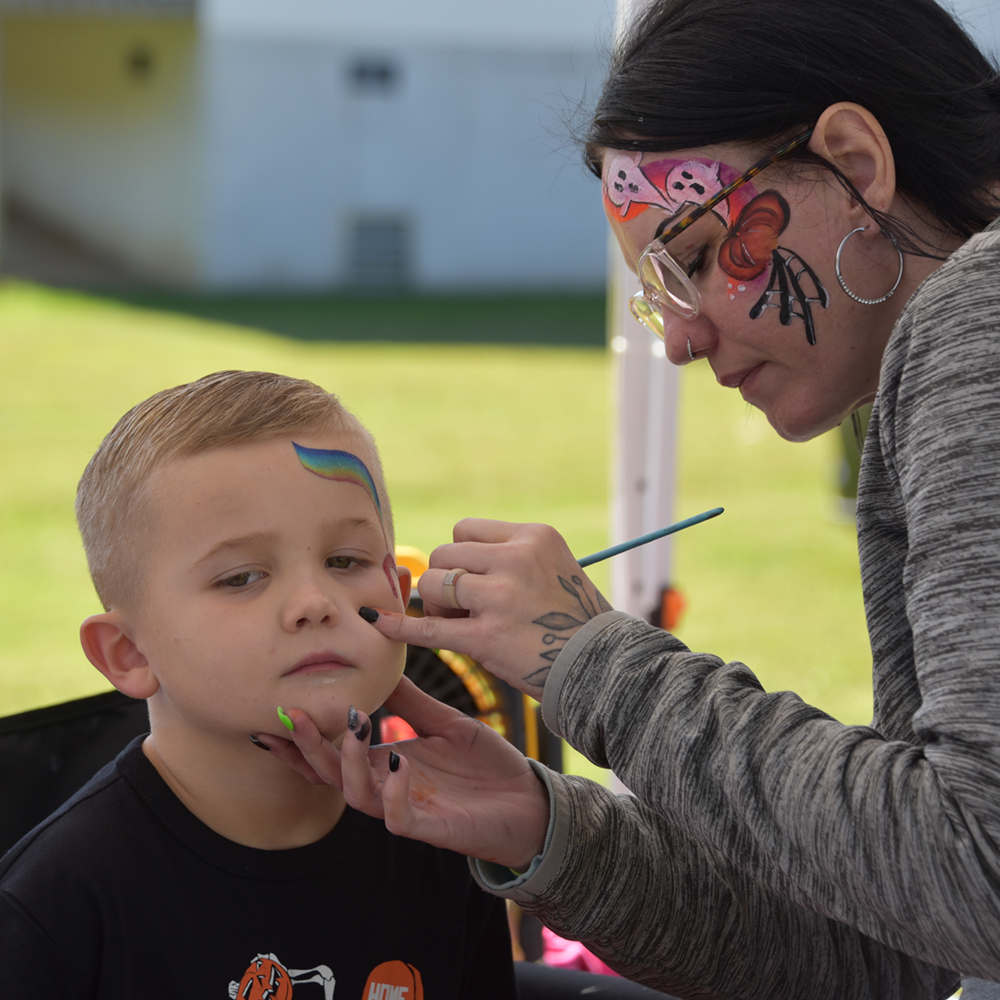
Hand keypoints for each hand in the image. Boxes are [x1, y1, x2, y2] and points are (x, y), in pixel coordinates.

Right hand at [256, 676, 549, 870]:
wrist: (528, 801)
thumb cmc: (486, 766)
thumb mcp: (445, 723)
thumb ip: (411, 702)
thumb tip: (381, 666)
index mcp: (386, 762)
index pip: (333, 754)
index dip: (302, 739)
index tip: (276, 711)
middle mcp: (388, 787)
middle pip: (332, 775)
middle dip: (308, 748)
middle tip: (293, 715)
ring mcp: (407, 808)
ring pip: (358, 795)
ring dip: (349, 762)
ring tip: (354, 726)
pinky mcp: (431, 828)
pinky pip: (398, 817)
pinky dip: (392, 791)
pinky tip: (396, 763)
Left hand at [361, 519, 611, 696]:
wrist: (603, 666)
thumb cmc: (575, 620)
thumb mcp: (554, 567)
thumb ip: (509, 556)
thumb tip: (449, 563)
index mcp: (533, 536)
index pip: (466, 529)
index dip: (461, 555)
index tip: (474, 579)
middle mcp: (516, 558)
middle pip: (445, 553)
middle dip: (445, 580)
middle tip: (464, 608)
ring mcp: (500, 597)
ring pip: (433, 584)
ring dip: (436, 606)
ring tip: (460, 624)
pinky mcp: (487, 637)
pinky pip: (428, 629)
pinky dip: (400, 627)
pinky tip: (379, 624)